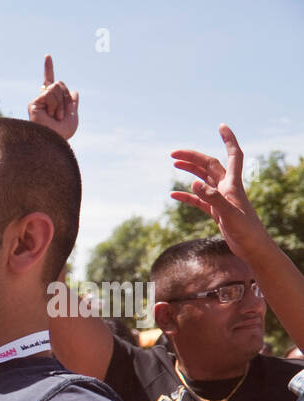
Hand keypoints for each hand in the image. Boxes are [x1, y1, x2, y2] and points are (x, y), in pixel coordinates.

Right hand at [27, 55, 78, 139]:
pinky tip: (50, 115)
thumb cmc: (63, 133)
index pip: (51, 82)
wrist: (55, 140)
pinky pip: (51, 93)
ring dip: (61, 103)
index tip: (47, 56)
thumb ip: (73, 103)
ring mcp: (38, 101)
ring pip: (56, 87)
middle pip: (60, 84)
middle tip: (61, 115)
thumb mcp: (73, 116)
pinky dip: (55, 104)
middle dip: (66, 98)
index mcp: (52, 101)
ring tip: (55, 117)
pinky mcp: (34, 103)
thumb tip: (74, 92)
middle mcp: (43, 99)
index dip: (48, 69)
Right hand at [171, 125, 270, 261]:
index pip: (233, 154)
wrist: (252, 248)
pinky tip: (174, 195)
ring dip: (189, 171)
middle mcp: (227, 188)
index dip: (228, 139)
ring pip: (203, 179)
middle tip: (173, 153)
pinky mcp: (216, 211)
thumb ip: (211, 197)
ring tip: (174, 164)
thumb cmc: (245, 230)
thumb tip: (193, 183)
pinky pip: (198, 200)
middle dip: (193, 157)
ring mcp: (221, 199)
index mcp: (233, 184)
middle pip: (209, 165)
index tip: (221, 126)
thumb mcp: (228, 213)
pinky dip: (186, 196)